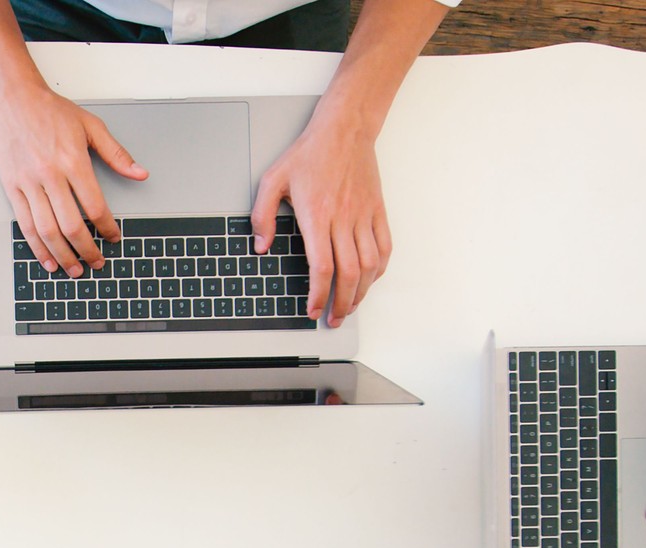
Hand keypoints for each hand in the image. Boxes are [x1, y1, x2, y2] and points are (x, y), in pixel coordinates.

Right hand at [0, 85, 147, 278]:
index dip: (106, 228)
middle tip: (96, 262)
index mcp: (73, 162)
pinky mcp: (13, 188)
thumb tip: (139, 173)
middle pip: (71, 225)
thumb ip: (116, 153)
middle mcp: (50, 175)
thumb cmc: (50, 111)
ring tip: (74, 269)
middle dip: (87, 250)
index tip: (113, 237)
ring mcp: (29, 184)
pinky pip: (26, 225)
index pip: (94, 206)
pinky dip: (38, 247)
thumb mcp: (91, 126)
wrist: (13, 99)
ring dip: (63, 255)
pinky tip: (48, 259)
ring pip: (47, 230)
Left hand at [251, 118, 389, 327]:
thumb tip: (261, 246)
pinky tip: (370, 280)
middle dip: (341, 304)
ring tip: (351, 306)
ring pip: (369, 266)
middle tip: (334, 319)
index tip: (312, 310)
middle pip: (349, 274)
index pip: (322, 267)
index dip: (318, 295)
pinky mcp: (377, 211)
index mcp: (317, 215)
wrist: (344, 129)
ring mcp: (364, 215)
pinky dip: (379, 270)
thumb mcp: (272, 179)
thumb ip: (262, 215)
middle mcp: (343, 219)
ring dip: (361, 292)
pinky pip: (384, 247)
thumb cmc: (309, 153)